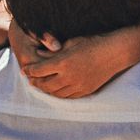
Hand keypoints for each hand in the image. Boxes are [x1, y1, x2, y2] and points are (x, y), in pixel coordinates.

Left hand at [12, 25, 127, 98]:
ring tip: (42, 85)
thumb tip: (38, 56)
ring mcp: (78, 85)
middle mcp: (69, 76)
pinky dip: (59, 94)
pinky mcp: (86, 91)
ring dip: (46, 90)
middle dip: (36, 82)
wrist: (114, 52)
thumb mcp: (70, 43)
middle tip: (31, 79)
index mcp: (63, 62)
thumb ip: (54, 52)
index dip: (30, 71)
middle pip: (45, 85)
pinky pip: (68, 97)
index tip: (25, 70)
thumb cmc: (92, 43)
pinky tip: (56, 90)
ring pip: (56, 93)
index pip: (39, 70)